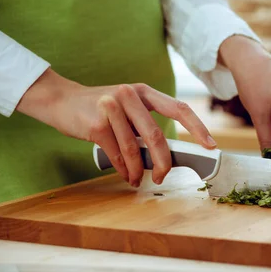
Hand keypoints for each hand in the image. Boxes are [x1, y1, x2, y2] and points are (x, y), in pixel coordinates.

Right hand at [17, 68, 215, 186]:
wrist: (60, 100)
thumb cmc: (99, 107)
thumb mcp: (126, 106)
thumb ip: (145, 123)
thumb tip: (165, 155)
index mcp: (144, 91)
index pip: (178, 108)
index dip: (197, 127)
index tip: (210, 145)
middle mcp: (130, 95)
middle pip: (157, 136)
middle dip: (164, 162)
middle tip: (164, 176)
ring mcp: (111, 108)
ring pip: (135, 150)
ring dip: (139, 171)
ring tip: (138, 180)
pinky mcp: (96, 125)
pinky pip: (117, 155)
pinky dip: (124, 170)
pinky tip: (126, 175)